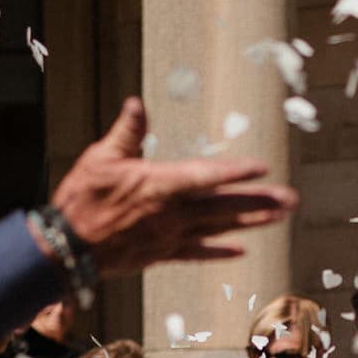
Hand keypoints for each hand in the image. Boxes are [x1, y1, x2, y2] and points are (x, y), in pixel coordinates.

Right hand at [49, 99, 299, 272]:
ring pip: (219, 229)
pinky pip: (197, 252)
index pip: (206, 177)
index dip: (235, 172)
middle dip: (259, 202)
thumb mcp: (100, 158)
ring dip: (251, 223)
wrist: (66, 250)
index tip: (263, 168)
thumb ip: (126, 133)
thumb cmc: (82, 201)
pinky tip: (241, 249)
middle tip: (291, 200)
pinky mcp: (162, 254)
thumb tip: (136, 103)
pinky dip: (219, 250)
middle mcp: (172, 213)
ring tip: (279, 218)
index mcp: (159, 185)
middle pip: (224, 206)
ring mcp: (170, 236)